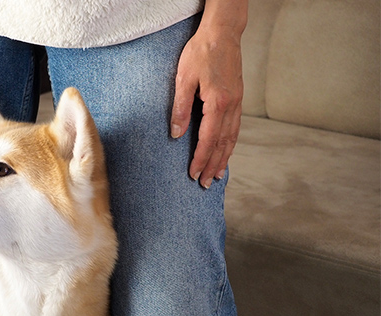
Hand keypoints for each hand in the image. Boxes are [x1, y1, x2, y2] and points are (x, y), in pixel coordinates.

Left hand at [171, 1, 246, 187]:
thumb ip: (180, 108)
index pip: (208, 139)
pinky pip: (235, 128)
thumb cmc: (201, 52)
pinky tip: (225, 152)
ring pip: (232, 138)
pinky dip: (230, 144)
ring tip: (217, 176)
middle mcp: (232, 106)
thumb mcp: (184, 78)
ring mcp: (238, 103)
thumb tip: (175, 134)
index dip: (200, 158)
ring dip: (224, 159)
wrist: (223, 33)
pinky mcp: (238, 99)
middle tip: (206, 184)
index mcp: (218, 102)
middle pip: (223, 144)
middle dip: (213, 166)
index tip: (193, 174)